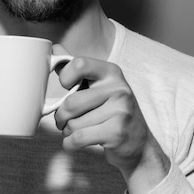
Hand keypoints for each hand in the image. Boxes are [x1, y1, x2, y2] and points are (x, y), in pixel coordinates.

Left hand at [54, 49, 169, 193]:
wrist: (139, 144)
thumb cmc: (112, 112)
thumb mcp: (100, 86)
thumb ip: (77, 69)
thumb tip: (55, 49)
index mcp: (111, 72)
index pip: (79, 64)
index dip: (65, 77)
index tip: (65, 87)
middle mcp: (118, 88)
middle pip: (71, 102)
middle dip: (61, 116)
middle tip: (63, 120)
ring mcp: (120, 110)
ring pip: (74, 123)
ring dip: (67, 131)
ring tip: (74, 131)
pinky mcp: (117, 132)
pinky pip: (79, 138)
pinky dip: (69, 144)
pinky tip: (72, 143)